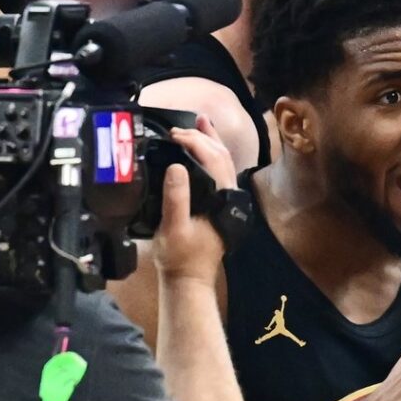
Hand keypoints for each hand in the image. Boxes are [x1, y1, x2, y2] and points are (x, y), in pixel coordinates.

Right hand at [150, 125, 235, 284]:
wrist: (189, 279)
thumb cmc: (179, 257)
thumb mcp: (173, 228)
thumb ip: (176, 198)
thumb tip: (176, 166)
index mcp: (220, 198)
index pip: (212, 159)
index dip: (194, 142)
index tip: (173, 135)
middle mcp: (228, 195)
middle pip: (221, 156)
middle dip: (203, 136)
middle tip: (180, 126)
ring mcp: (225, 198)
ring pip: (223, 161)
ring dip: (211, 140)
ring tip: (199, 121)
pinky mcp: (218, 203)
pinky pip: (218, 171)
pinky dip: (210, 154)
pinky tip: (200, 147)